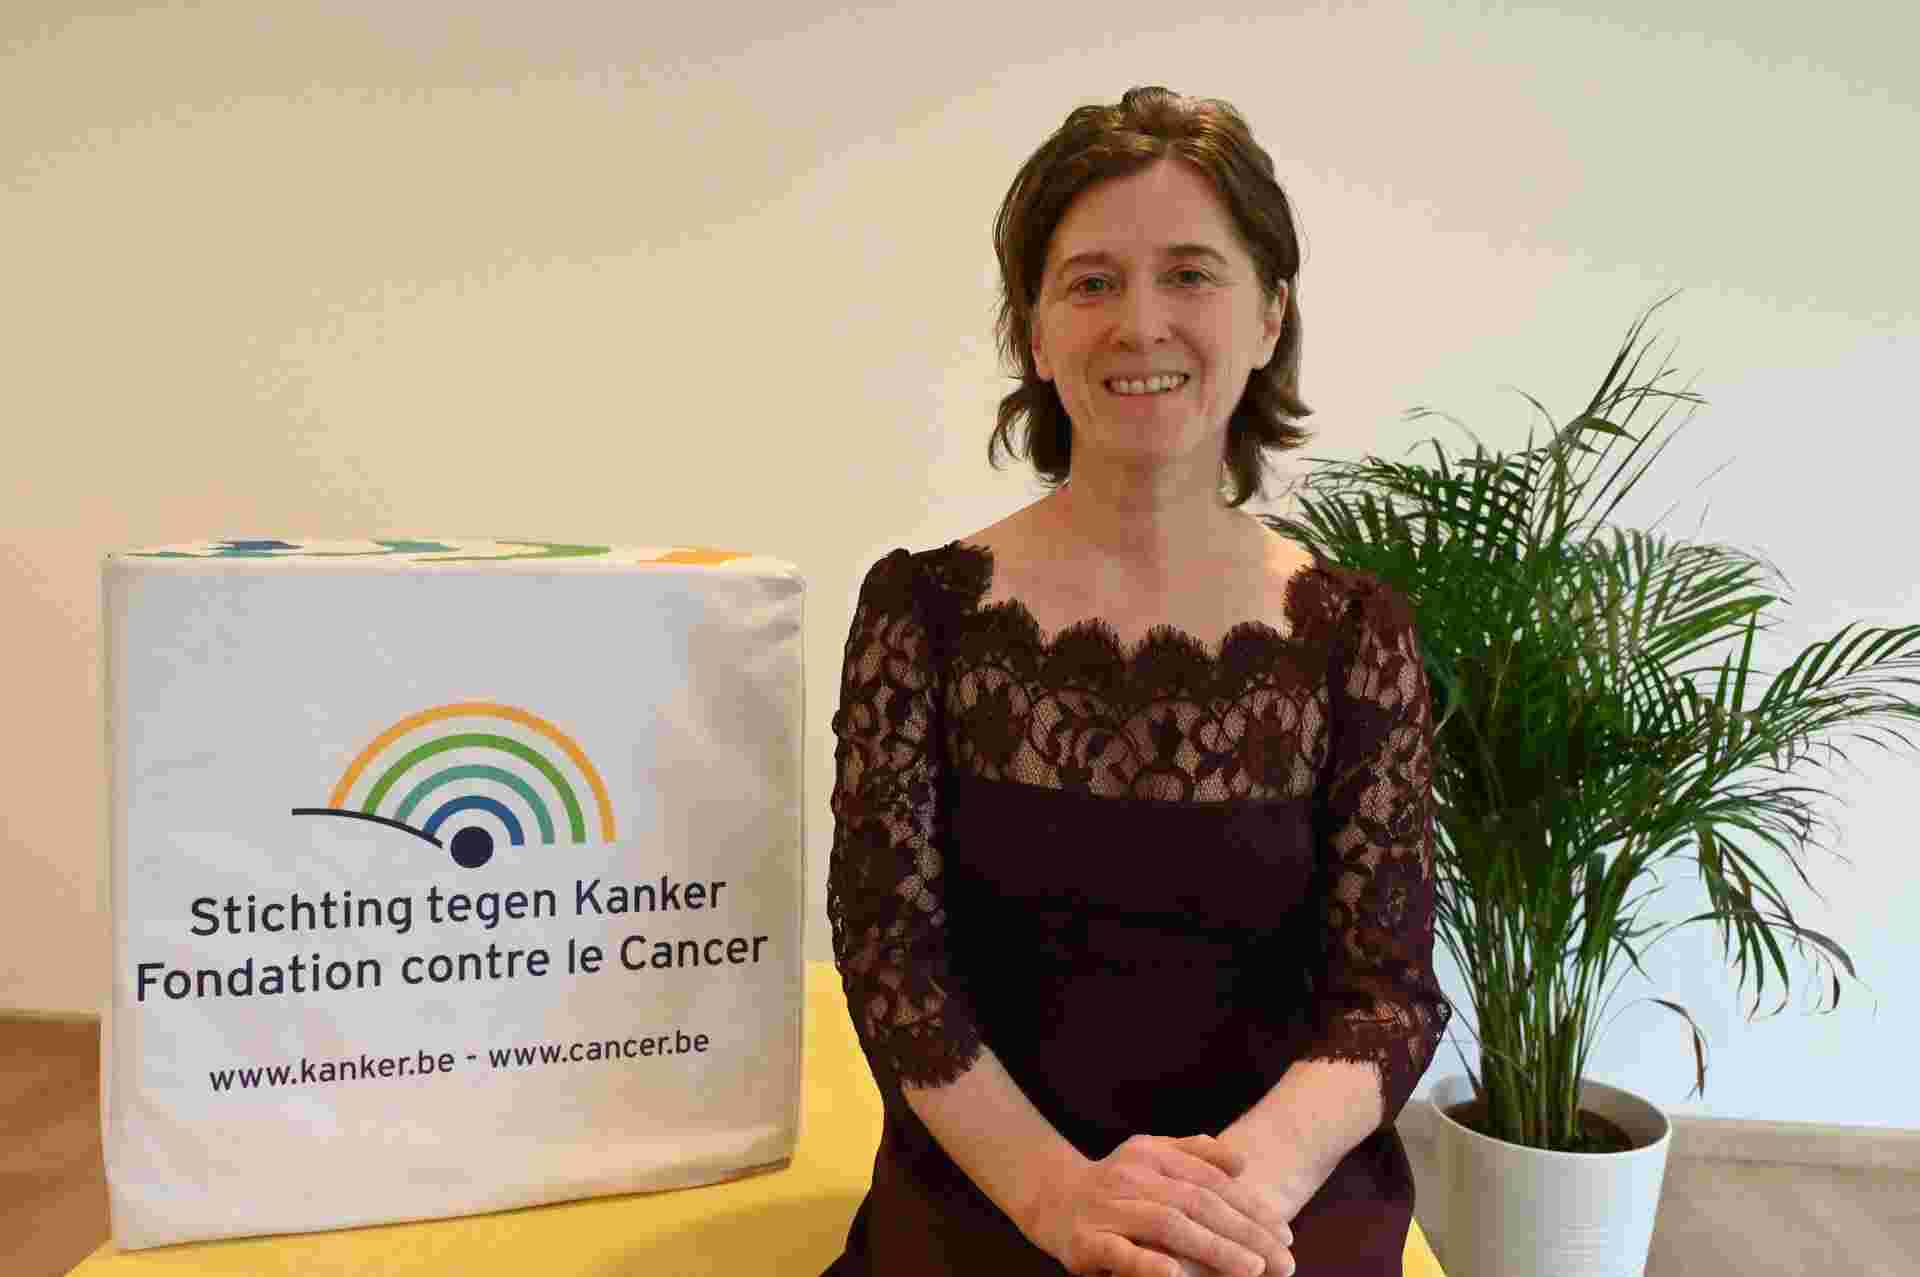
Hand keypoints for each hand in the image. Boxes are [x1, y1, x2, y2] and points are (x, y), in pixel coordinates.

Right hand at [1021, 1133, 1295, 1276]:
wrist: (1051, 1198)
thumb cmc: (1114, 1182)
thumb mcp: (1151, 1155)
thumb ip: (1195, 1153)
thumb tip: (1241, 1161)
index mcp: (1152, 1154)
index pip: (1212, 1181)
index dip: (1252, 1207)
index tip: (1286, 1233)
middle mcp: (1132, 1176)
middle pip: (1198, 1203)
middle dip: (1246, 1233)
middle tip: (1284, 1260)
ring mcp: (1110, 1208)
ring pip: (1169, 1225)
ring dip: (1214, 1247)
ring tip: (1252, 1268)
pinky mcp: (1088, 1240)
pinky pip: (1121, 1253)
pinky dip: (1148, 1263)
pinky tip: (1175, 1275)